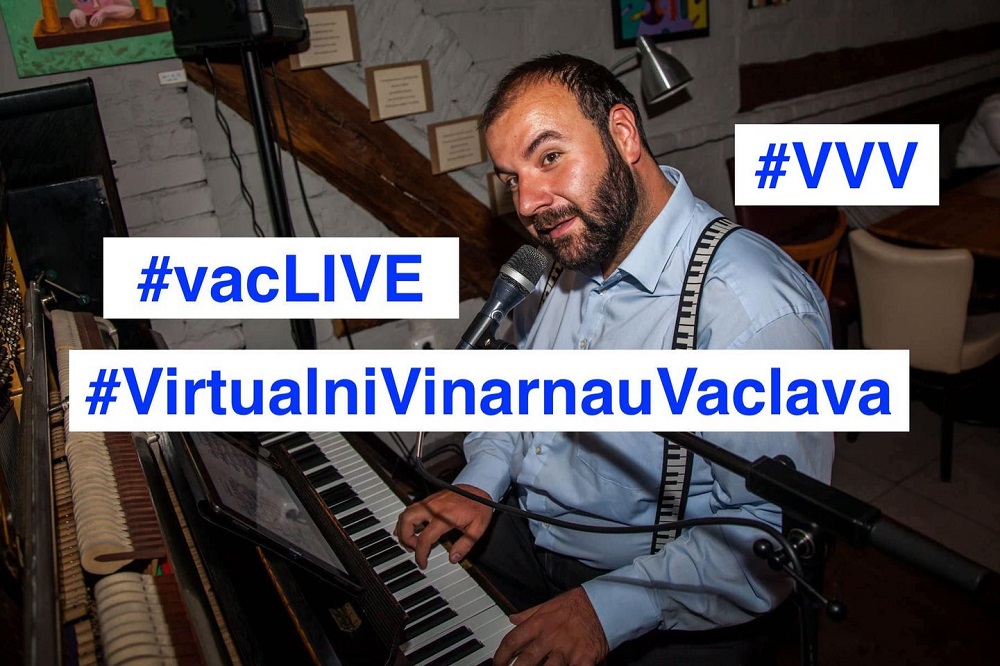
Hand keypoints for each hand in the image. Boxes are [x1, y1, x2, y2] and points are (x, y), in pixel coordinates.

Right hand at [393, 485, 492, 568]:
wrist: (478, 487)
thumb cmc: (478, 506)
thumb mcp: (478, 528)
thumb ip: (464, 545)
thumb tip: (453, 558)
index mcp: (445, 517)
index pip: (425, 538)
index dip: (421, 554)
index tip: (423, 563)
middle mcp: (433, 508)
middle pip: (407, 521)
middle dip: (405, 538)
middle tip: (413, 549)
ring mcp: (429, 502)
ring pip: (405, 513)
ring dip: (403, 529)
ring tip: (410, 541)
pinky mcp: (428, 500)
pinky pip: (410, 509)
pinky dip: (405, 520)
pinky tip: (408, 528)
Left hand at [494, 588, 608, 665]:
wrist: (604, 604)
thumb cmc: (577, 604)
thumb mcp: (549, 604)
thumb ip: (529, 614)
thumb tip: (512, 618)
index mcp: (539, 623)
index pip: (512, 641)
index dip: (500, 656)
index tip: (497, 664)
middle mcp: (550, 637)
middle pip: (525, 660)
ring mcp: (566, 650)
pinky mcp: (583, 660)